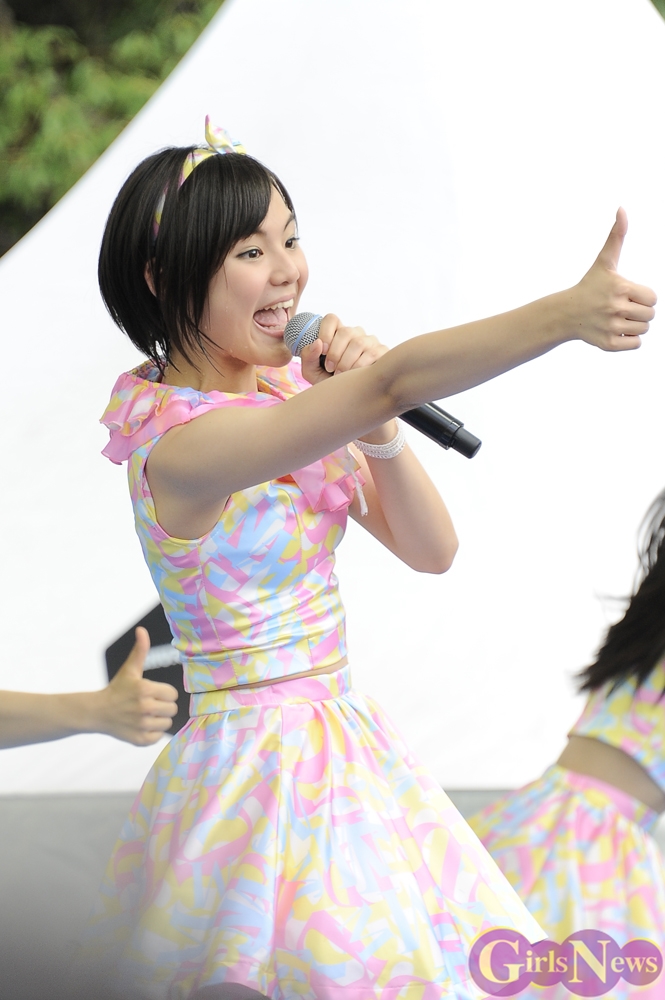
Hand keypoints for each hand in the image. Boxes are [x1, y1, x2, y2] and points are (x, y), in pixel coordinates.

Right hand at [94, 627, 178, 745]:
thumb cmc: (117, 689)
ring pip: (166, 724)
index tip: (152, 693)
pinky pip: (158, 737)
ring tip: (145, 715)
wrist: (97, 712)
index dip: (163, 693)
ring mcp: (142, 725)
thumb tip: (141, 630)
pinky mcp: (139, 740)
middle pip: (172, 709)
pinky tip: (141, 726)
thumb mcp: (129, 669)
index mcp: (145, 689)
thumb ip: (140, 650)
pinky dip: (152, 733)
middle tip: (148, 704)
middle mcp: (144, 708)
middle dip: (162, 706)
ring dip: (158, 720)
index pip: (172, 694)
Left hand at [300, 313, 387, 384]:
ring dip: (347, 361)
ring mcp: (370, 341)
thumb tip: (317, 343)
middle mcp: (355, 333)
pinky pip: (372, 353)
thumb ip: (308, 357)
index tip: (322, 350)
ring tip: (340, 375)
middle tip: (330, 368)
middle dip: (335, 352)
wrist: (347, 399)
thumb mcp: (312, 372)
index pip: (332, 319)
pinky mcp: (382, 351)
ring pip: (358, 343)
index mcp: (337, 333)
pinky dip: (360, 366)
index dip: (325, 332)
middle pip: (345, 331)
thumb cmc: (328, 382)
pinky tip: (355, 375)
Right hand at [568, 208, 656, 350]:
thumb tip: (622, 208)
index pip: (653, 298)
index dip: (642, 296)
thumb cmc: (590, 286)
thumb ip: (616, 236)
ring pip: (643, 330)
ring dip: (634, 326)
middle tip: (620, 307)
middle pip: (650, 315)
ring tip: (617, 319)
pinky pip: (635, 344)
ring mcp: (612, 328)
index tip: (626, 294)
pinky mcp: (608, 344)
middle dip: (639, 312)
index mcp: (620, 288)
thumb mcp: (604, 261)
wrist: (566, 313)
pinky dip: (628, 340)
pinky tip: (614, 330)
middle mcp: (616, 308)